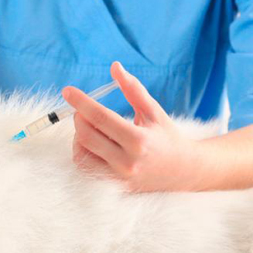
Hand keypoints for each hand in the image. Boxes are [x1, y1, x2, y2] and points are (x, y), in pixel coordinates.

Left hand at [65, 62, 200, 191]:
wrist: (184, 171)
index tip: (67, 91)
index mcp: (139, 140)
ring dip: (78, 136)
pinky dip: (83, 152)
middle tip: (82, 110)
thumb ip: (133, 89)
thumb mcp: (154, 111)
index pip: (101, 118)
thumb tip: (115, 66)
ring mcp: (119, 177)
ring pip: (81, 154)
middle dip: (79, 118)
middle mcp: (127, 161)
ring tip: (90, 127)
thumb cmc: (167, 137)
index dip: (81, 102)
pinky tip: (92, 143)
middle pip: (87, 136)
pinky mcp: (113, 186)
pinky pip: (86, 168)